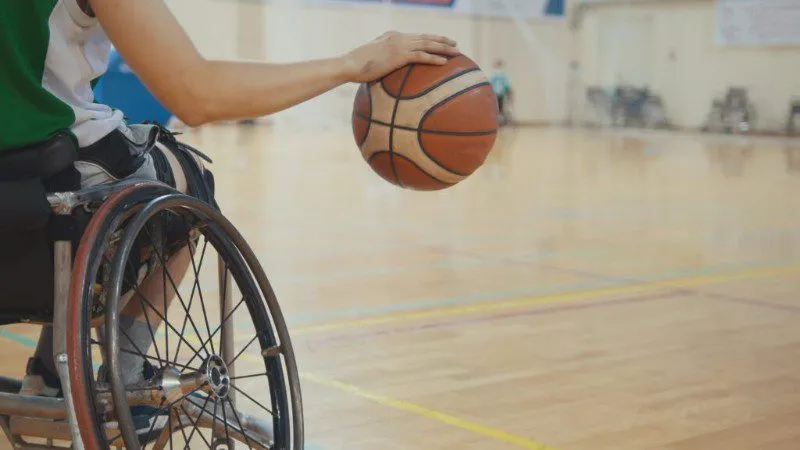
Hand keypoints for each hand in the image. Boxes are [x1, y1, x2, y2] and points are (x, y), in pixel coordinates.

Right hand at [342, 31, 458, 82]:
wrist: (349, 64)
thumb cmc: (357, 66)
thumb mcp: (371, 59)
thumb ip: (382, 60)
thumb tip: (385, 71)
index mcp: (392, 36)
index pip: (415, 36)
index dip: (430, 38)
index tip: (441, 41)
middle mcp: (398, 38)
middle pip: (425, 37)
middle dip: (442, 40)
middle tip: (455, 44)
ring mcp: (399, 45)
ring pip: (427, 44)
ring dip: (444, 48)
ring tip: (456, 52)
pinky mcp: (399, 55)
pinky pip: (421, 56)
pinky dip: (434, 58)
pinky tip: (444, 62)